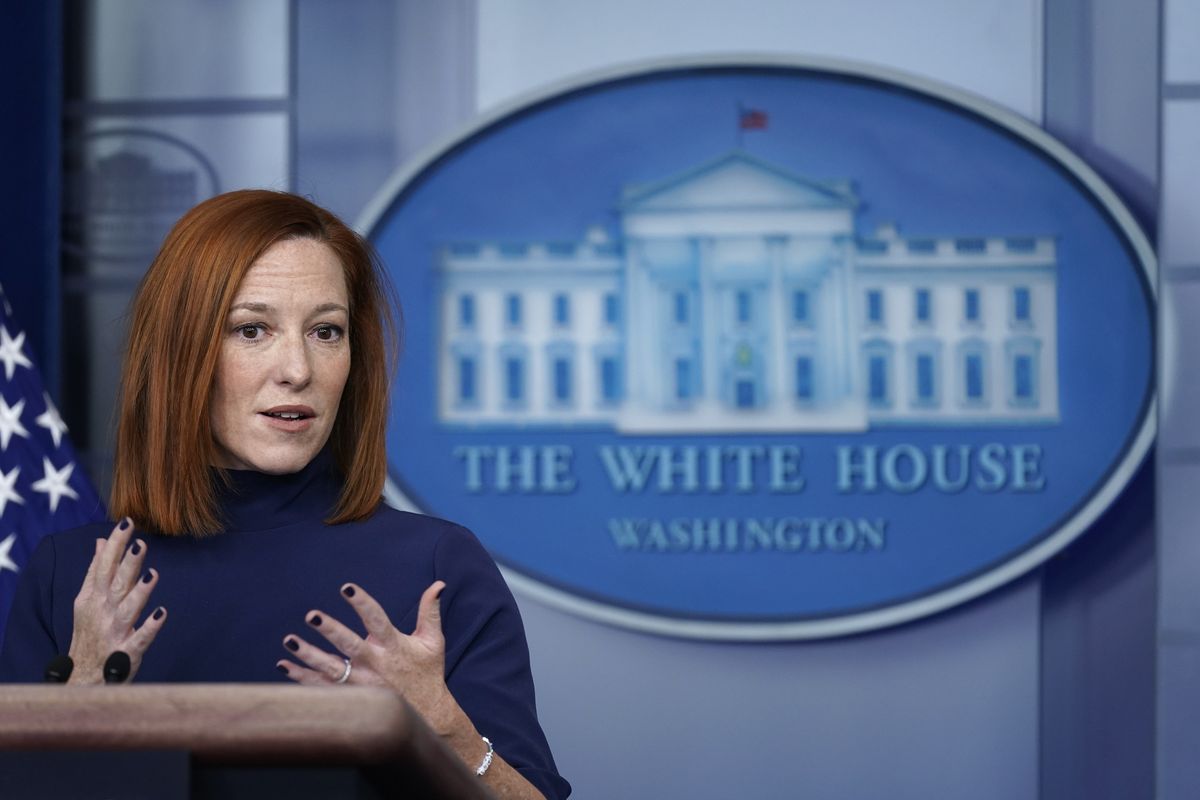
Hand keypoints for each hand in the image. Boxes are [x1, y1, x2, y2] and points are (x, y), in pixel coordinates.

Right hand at [67, 517, 166, 683]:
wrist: (83, 678)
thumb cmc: (90, 634)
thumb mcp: (87, 600)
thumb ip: (96, 571)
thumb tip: (103, 541)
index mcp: (93, 598)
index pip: (103, 566)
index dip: (116, 544)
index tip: (127, 522)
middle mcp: (102, 613)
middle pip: (116, 585)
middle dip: (127, 564)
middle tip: (139, 542)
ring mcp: (113, 634)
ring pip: (127, 610)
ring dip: (139, 593)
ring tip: (152, 574)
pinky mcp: (126, 653)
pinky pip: (139, 640)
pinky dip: (149, 628)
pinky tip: (162, 614)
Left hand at [277, 581, 465, 733]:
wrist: (427, 716)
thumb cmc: (427, 673)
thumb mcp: (433, 641)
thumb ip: (431, 611)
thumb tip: (438, 584)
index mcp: (394, 646)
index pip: (377, 619)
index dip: (362, 602)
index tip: (347, 587)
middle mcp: (376, 664)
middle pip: (350, 646)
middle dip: (331, 630)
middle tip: (312, 616)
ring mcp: (361, 684)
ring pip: (330, 669)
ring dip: (309, 655)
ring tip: (290, 640)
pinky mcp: (351, 698)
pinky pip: (321, 688)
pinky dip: (302, 678)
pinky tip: (284, 665)